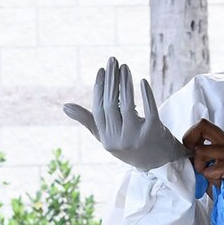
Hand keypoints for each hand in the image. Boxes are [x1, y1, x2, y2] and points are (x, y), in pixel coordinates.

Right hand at [63, 57, 185, 170]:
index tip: (102, 70)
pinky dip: (146, 94)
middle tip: (113, 60)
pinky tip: (142, 81)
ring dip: (126, 83)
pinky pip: (149, 110)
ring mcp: (137, 137)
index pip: (99, 108)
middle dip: (112, 80)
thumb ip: (88, 121)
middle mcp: (119, 139)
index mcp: (106, 138)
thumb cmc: (130, 145)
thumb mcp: (107, 137)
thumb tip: (64, 106)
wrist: (160, 164)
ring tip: (125, 67)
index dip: (99, 88)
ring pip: (128, 105)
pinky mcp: (154, 133)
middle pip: (112, 104)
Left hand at [182, 119, 223, 224]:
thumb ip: (200, 161)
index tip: (190, 154)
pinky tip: (221, 186)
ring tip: (214, 179)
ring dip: (201, 169)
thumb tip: (182, 155)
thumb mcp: (212, 172)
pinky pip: (208, 170)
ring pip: (200, 151)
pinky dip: (211, 181)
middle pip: (202, 126)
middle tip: (196, 163)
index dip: (190, 136)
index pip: (203, 125)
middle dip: (190, 144)